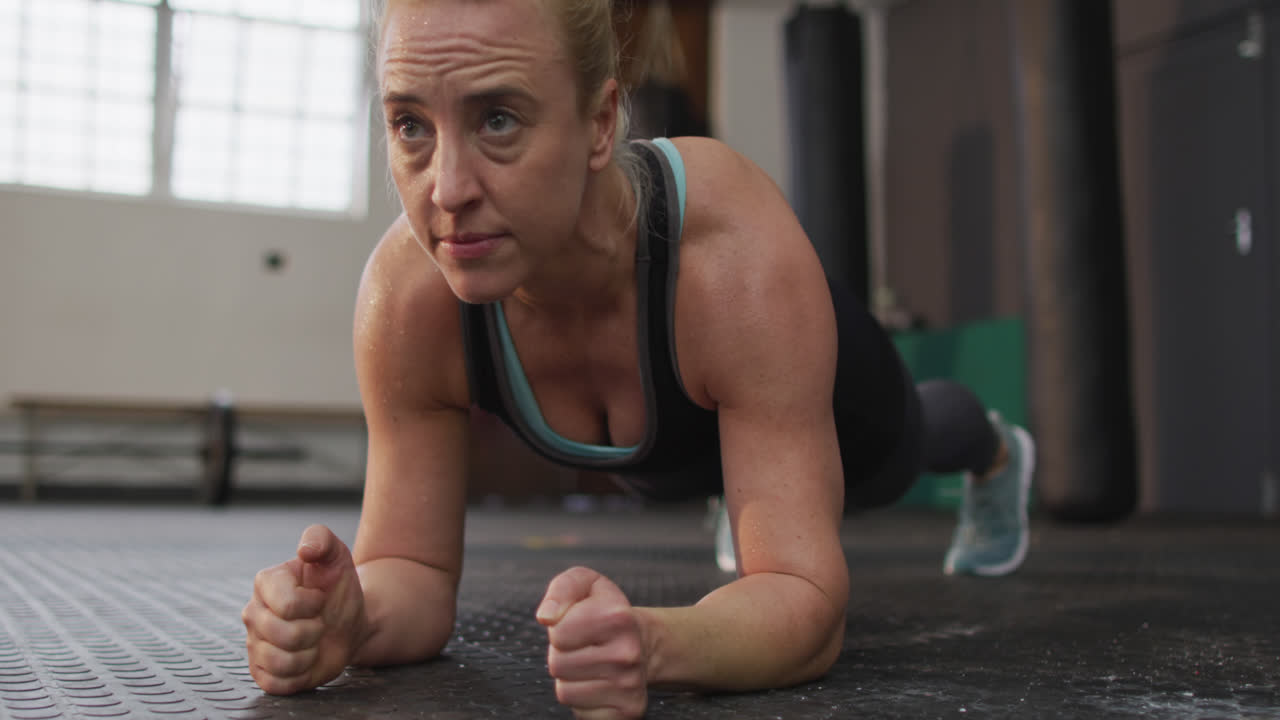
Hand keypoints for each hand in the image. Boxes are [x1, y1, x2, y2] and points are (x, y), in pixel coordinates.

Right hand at [242, 524, 365, 693]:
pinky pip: (278, 684)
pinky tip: (305, 659)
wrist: (348, 622)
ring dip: (310, 654)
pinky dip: (301, 676)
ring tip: (312, 641)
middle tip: (318, 621)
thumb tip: (304, 549)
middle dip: (315, 631)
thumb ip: (321, 539)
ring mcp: (254, 644)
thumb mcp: (336, 556)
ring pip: (282, 663)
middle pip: (286, 636)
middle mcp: (253, 613)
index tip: (319, 597)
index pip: (287, 606)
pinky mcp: (261, 671)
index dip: (313, 605)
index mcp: (265, 583)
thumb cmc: (337, 587)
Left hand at [536, 567, 648, 718]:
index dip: (560, 628)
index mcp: (618, 617)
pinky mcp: (629, 712)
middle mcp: (627, 654)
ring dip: (570, 678)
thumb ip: (561, 589)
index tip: (578, 624)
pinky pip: (580, 712)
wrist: (642, 642)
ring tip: (590, 663)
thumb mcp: (585, 584)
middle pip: (557, 664)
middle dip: (563, 654)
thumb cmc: (606, 611)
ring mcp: (630, 686)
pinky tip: (598, 684)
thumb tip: (546, 616)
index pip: (557, 634)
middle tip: (584, 646)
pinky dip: (583, 700)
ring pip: (565, 691)